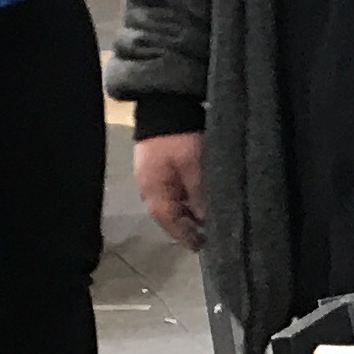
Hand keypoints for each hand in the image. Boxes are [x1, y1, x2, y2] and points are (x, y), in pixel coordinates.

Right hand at [135, 130, 205, 249]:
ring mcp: (150, 177)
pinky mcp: (156, 167)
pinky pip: (170, 191)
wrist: (165, 105)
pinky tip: (194, 201)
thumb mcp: (194, 168)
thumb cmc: (180, 139)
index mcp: (155, 192)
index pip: (170, 222)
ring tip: (203, 222)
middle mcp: (148, 189)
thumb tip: (203, 220)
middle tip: (204, 237)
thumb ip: (198, 196)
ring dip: (184, 213)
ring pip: (169, 203)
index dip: (185, 236)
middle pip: (167, 215)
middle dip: (185, 227)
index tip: (200, 247)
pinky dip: (182, 199)